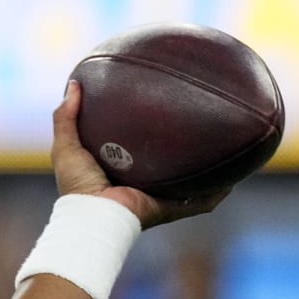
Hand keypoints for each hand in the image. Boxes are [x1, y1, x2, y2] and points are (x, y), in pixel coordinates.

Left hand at [51, 80, 226, 228]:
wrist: (92, 215)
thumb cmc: (77, 184)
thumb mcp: (66, 145)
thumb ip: (66, 115)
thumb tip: (75, 83)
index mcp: (118, 172)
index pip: (136, 150)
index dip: (145, 134)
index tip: (155, 114)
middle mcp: (141, 185)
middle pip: (166, 165)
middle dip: (180, 150)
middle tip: (194, 126)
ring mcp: (157, 198)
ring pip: (188, 183)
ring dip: (205, 170)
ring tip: (221, 148)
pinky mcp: (170, 208)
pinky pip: (200, 203)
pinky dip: (216, 194)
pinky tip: (231, 180)